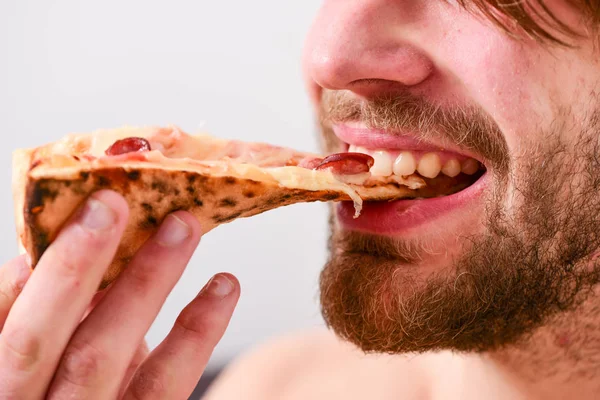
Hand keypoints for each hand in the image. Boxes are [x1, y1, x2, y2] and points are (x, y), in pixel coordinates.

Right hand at [0, 190, 239, 398]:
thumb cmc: (67, 389)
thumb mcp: (50, 358)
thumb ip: (50, 317)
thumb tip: (46, 256)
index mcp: (5, 381)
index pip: (6, 331)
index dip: (23, 280)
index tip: (60, 222)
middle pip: (37, 341)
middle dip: (73, 266)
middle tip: (110, 205)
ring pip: (101, 356)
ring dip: (144, 283)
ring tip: (181, 228)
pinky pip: (166, 383)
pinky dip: (198, 332)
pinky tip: (223, 286)